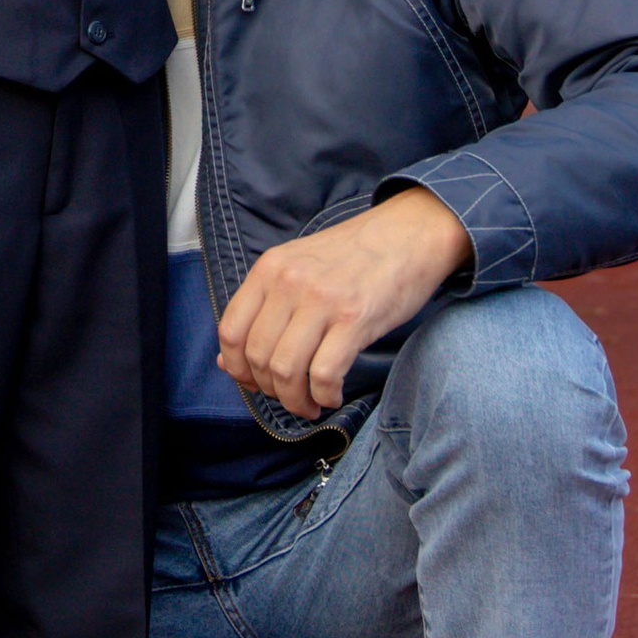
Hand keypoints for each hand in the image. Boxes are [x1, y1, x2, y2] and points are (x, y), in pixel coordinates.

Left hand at [215, 188, 470, 418]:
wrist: (409, 233)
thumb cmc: (355, 256)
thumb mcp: (299, 267)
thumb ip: (266, 308)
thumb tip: (228, 362)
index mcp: (270, 269)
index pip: (231, 331)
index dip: (237, 368)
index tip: (255, 383)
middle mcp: (290, 282)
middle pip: (258, 356)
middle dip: (270, 389)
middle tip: (289, 396)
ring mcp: (322, 300)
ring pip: (286, 370)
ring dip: (295, 400)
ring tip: (309, 404)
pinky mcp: (355, 318)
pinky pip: (325, 374)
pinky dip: (325, 396)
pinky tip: (332, 395)